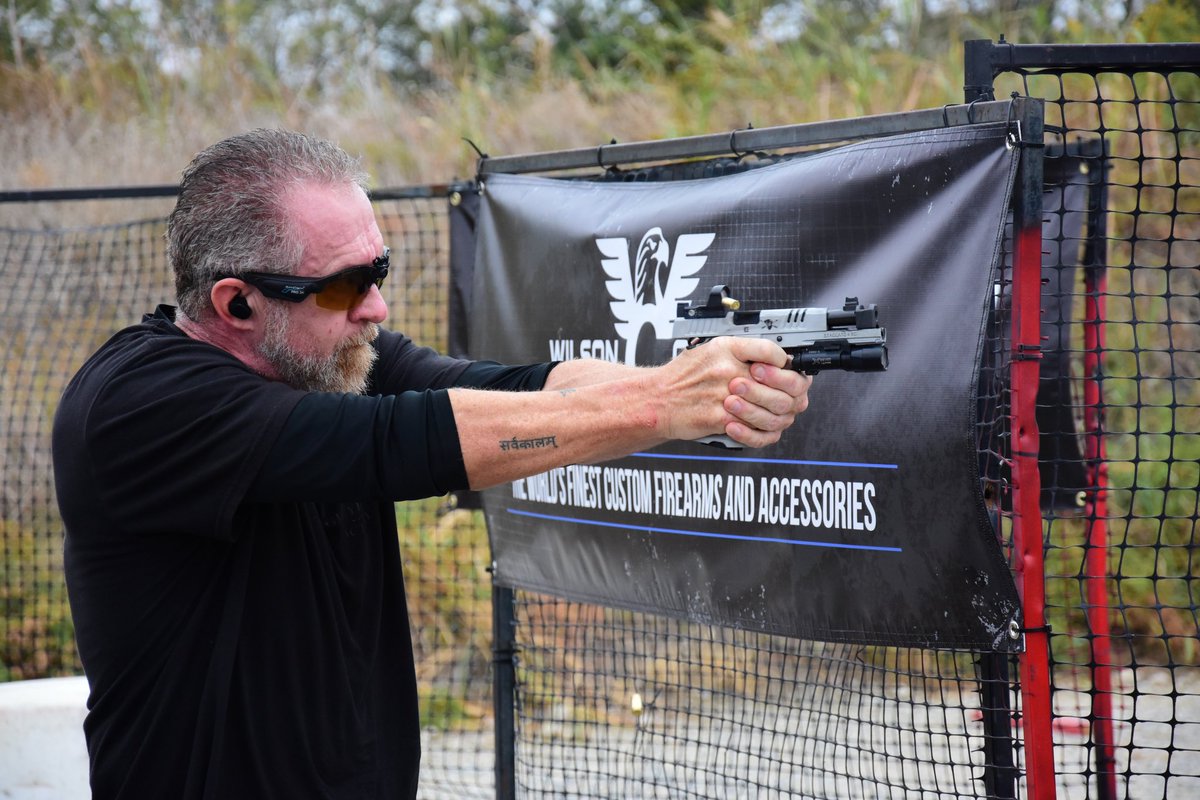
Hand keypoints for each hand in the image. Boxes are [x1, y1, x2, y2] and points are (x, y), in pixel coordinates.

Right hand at [657, 337, 811, 446]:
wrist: (656, 400)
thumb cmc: (682, 378)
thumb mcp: (709, 351)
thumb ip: (740, 353)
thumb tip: (774, 360)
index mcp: (726, 348)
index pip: (770, 351)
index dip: (785, 363)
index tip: (786, 369)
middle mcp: (726, 369)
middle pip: (778, 383)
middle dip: (789, 393)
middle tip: (788, 397)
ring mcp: (724, 395)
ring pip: (771, 409)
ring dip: (776, 414)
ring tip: (772, 413)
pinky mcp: (719, 418)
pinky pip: (753, 429)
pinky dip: (759, 431)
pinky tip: (755, 426)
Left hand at [723, 355, 812, 446]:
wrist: (705, 385)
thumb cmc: (725, 365)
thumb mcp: (739, 348)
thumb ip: (763, 350)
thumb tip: (779, 357)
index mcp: (792, 378)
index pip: (795, 382)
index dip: (777, 377)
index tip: (755, 369)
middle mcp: (789, 400)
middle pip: (783, 402)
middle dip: (758, 393)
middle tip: (736, 384)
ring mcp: (779, 419)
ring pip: (771, 421)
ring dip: (749, 412)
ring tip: (729, 402)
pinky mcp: (765, 434)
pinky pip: (760, 440)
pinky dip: (745, 434)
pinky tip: (731, 425)